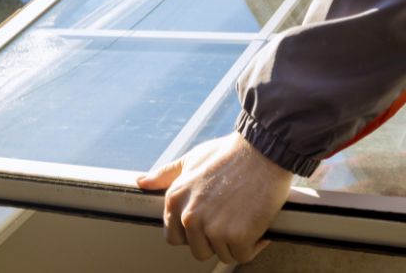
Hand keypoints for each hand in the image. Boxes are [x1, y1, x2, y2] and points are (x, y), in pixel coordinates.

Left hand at [137, 132, 293, 263]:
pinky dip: (253, 245)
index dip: (194, 232)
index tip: (209, 223)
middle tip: (230, 220)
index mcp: (175, 199)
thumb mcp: (192, 159)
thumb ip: (166, 174)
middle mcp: (190, 216)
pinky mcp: (237, 236)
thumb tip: (143, 182)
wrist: (263, 150)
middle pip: (198, 250)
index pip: (174, 236)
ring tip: (245, 219)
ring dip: (235, 242)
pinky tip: (257, 227)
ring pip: (221, 254)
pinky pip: (242, 255)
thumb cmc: (230, 153)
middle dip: (215, 239)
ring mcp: (212, 228)